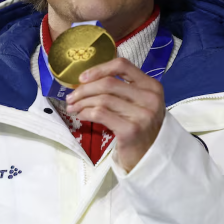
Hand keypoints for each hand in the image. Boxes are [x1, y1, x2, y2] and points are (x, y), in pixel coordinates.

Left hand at [66, 57, 165, 172]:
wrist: (149, 158)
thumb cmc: (140, 129)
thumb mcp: (139, 104)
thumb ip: (122, 90)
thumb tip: (87, 80)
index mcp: (152, 86)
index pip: (122, 66)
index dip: (99, 69)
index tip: (82, 78)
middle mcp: (150, 98)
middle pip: (108, 83)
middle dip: (84, 89)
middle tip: (71, 97)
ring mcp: (142, 114)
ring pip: (102, 99)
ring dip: (82, 102)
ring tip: (73, 107)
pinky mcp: (131, 129)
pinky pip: (101, 114)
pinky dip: (86, 113)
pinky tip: (81, 116)